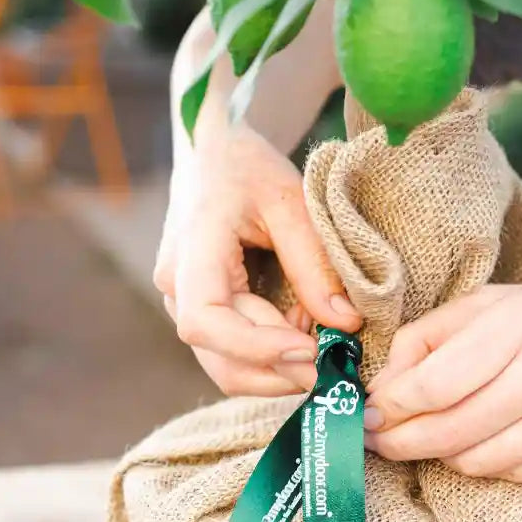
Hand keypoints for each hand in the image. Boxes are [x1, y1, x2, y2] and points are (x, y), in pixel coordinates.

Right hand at [155, 122, 359, 397]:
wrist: (211, 150)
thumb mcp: (291, 202)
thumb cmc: (247, 166)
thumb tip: (345, 324)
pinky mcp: (200, 310)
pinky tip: (303, 329)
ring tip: (321, 340)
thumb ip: (314, 264)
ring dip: (279, 368)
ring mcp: (182, 302)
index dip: (257, 347)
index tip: (310, 348)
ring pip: (225, 366)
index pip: (205, 321)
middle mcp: (176, 286)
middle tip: (337, 363)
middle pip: (220, 357)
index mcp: (191, 251)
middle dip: (282, 370)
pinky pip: (230, 352)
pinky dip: (271, 355)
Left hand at [363, 285, 521, 482]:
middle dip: (400, 441)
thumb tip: (378, 389)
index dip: (389, 406)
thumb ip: (428, 337)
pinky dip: (483, 465)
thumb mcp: (493, 304)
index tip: (365, 413)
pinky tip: (480, 444)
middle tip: (376, 440)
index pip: (434, 383)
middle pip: (449, 429)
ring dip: (439, 455)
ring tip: (431, 437)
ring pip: (474, 460)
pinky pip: (507, 476)